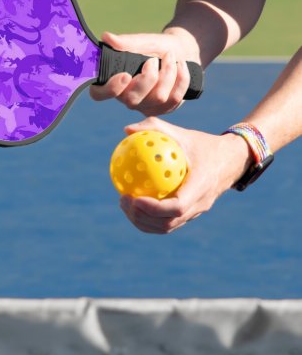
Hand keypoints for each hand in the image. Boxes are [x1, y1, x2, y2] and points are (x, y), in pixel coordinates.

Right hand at [90, 30, 199, 115]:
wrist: (181, 52)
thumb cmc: (156, 47)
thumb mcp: (143, 41)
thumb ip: (126, 42)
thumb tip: (106, 37)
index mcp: (114, 81)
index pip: (99, 94)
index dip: (110, 89)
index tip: (125, 75)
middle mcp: (126, 97)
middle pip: (132, 100)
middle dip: (148, 78)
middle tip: (153, 59)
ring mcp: (145, 106)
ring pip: (158, 98)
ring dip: (168, 72)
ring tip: (170, 57)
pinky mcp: (164, 109)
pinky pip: (174, 99)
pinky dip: (181, 78)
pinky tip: (181, 66)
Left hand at [118, 117, 252, 233]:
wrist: (231, 160)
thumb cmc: (203, 145)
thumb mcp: (182, 133)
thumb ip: (155, 128)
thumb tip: (126, 130)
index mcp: (201, 186)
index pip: (177, 207)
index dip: (154, 208)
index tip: (134, 198)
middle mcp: (200, 204)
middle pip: (168, 223)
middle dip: (142, 217)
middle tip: (123, 200)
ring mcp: (196, 212)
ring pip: (167, 227)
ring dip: (143, 221)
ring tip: (125, 204)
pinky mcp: (191, 214)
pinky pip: (168, 222)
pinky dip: (149, 219)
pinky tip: (134, 204)